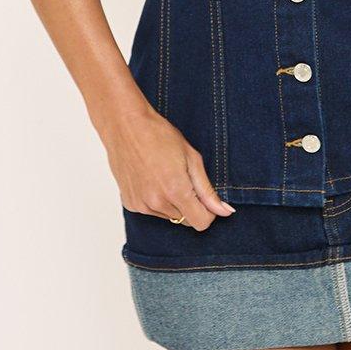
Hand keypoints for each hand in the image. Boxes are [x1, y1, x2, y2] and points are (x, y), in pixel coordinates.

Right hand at [99, 105, 235, 230]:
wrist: (126, 126)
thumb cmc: (159, 135)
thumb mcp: (191, 158)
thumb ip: (207, 190)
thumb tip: (224, 211)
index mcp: (175, 191)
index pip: (201, 223)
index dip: (209, 212)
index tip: (206, 197)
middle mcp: (156, 204)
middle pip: (185, 220)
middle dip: (191, 205)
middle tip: (185, 179)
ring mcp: (141, 205)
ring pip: (168, 216)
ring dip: (173, 203)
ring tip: (166, 175)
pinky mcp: (130, 203)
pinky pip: (151, 211)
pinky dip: (156, 201)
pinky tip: (152, 179)